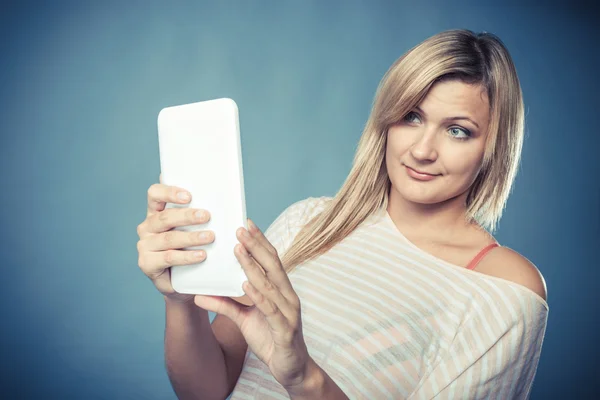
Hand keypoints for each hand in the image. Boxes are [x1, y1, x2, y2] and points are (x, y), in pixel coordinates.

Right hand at [136, 173, 214, 302]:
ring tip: (210, 237)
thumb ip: (200, 216)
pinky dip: (186, 257)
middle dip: (187, 216)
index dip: (169, 192)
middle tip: (207, 216)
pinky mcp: (146, 263)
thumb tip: (226, 205)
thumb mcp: (193, 230)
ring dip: (191, 237)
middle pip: (165, 217)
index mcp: (155, 212)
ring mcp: (145, 245)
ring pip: (168, 238)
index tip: (189, 196)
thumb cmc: (190, 248)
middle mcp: (147, 227)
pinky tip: (201, 255)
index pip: (155, 194)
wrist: (183, 282)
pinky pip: (168, 257)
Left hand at [193, 219, 310, 389]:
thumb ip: (225, 305)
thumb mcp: (243, 320)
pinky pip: (271, 309)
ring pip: (270, 284)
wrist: (291, 368)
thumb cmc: (270, 339)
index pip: (270, 260)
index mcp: (280, 290)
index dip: (259, 242)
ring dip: (253, 265)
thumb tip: (199, 295)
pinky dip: (259, 296)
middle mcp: (287, 296)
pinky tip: (246, 284)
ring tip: (238, 249)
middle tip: (239, 228)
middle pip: (272, 265)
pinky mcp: (285, 330)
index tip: (245, 224)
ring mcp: (289, 312)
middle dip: (255, 245)